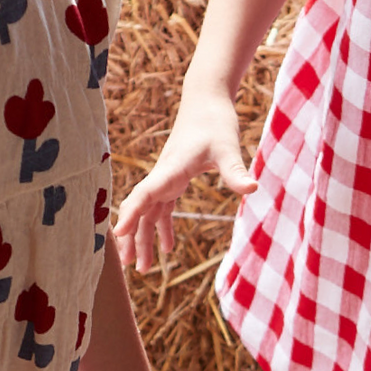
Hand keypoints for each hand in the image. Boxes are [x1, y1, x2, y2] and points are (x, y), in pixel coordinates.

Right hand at [115, 88, 254, 273]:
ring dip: (144, 238)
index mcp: (170, 169)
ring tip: (145, 268)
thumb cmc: (216, 122)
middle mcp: (163, 175)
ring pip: (148, 213)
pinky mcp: (174, 179)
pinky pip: (162, 208)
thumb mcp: (227, 146)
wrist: (207, 102)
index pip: (144, 194)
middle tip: (134, 267)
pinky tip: (168, 247)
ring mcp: (166, 178)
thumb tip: (252, 189)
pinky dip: (162, 227)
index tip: (118, 233)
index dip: (130, 213)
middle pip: (141, 210)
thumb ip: (235, 169)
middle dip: (134, 238)